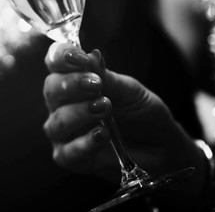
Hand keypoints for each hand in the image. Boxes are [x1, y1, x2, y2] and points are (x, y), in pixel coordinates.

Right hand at [43, 43, 207, 204]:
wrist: (163, 148)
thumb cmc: (142, 114)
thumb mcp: (130, 90)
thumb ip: (107, 76)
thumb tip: (90, 55)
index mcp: (73, 80)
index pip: (55, 61)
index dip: (60, 56)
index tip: (78, 57)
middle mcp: (63, 105)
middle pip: (50, 89)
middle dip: (70, 84)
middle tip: (95, 84)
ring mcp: (65, 133)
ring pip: (56, 122)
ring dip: (79, 113)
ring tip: (105, 108)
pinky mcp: (71, 159)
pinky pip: (68, 152)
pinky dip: (85, 142)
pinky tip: (103, 135)